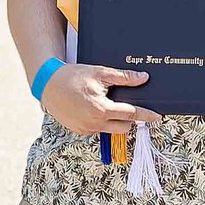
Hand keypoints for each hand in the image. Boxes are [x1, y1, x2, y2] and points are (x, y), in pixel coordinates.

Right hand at [41, 62, 159, 136]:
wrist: (47, 84)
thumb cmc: (73, 76)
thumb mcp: (100, 73)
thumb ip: (124, 78)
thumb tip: (143, 78)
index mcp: (102, 109)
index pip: (131, 114)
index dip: (146, 115)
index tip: (157, 117)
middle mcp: (94, 123)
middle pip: (124, 127)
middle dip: (128, 118)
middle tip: (124, 104)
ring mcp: (86, 129)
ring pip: (110, 129)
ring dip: (113, 120)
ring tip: (104, 103)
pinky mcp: (79, 131)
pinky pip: (97, 129)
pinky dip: (100, 121)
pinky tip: (92, 108)